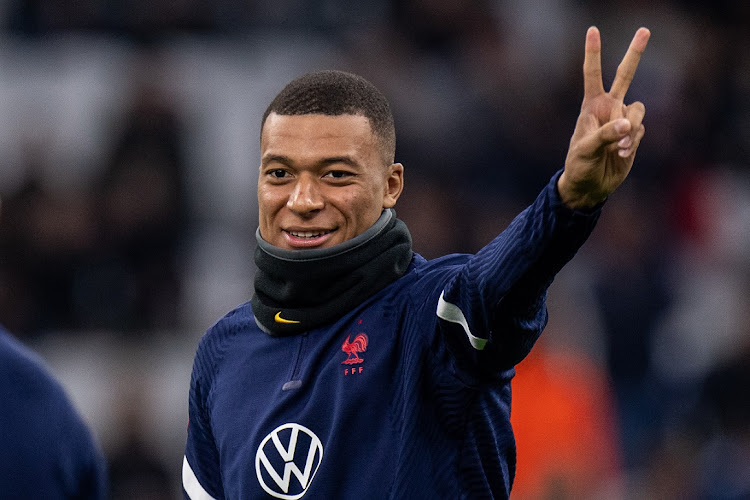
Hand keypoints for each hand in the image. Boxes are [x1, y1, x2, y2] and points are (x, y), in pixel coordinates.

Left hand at [558, 26, 650, 209]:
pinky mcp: (633, 134)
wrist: (590, 185)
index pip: (592, 74)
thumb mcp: (586, 149)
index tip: (593, 30)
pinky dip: (632, 142)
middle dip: (635, 54)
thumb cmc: (579, 165)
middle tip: (645, 30)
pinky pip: (640, 130)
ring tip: (617, 148)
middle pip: (625, 76)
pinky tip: (620, 154)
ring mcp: (622, 120)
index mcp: (591, 105)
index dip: (593, 53)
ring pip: (638, 110)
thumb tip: (628, 125)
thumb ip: (606, 134)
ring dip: (631, 128)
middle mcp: (609, 108)